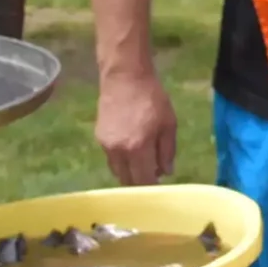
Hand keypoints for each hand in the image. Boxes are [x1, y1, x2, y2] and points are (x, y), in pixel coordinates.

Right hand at [95, 68, 176, 184]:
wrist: (125, 78)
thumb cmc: (152, 98)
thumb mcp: (168, 124)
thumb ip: (167, 151)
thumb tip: (166, 172)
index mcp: (138, 148)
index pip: (143, 181)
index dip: (152, 187)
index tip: (161, 188)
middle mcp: (118, 151)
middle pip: (127, 180)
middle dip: (140, 182)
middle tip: (152, 176)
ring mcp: (106, 145)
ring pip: (117, 171)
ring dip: (130, 173)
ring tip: (143, 163)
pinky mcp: (99, 138)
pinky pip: (111, 159)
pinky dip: (122, 161)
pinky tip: (132, 150)